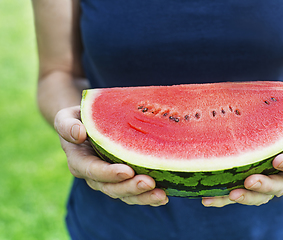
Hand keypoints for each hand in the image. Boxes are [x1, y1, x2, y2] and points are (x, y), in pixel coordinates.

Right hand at [54, 106, 168, 205]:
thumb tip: (78, 134)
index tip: (127, 171)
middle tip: (149, 183)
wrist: (90, 125)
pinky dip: (149, 198)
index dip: (109, 173)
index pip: (92, 171)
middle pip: (111, 188)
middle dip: (130, 187)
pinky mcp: (124, 181)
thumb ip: (67, 124)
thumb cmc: (80, 119)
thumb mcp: (67, 117)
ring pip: (125, 195)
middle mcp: (95, 176)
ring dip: (143, 197)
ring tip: (161, 195)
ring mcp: (110, 181)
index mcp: (79, 162)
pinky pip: (135, 194)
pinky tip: (165, 197)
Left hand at [202, 104, 282, 206]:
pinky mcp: (249, 184)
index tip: (278, 160)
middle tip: (250, 182)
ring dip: (244, 197)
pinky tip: (207, 198)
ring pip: (258, 196)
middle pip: (278, 187)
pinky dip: (223, 198)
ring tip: (230, 195)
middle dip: (264, 186)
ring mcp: (267, 182)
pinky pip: (238, 193)